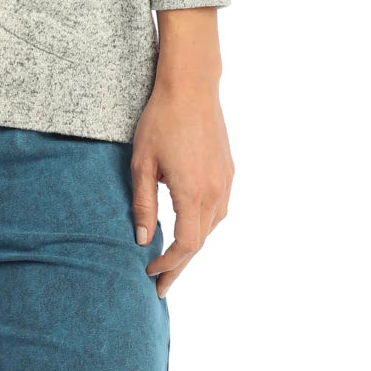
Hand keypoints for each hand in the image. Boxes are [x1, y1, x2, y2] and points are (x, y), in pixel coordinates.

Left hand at [131, 68, 233, 298]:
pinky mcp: (228, 170)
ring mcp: (226, 180)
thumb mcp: (142, 163)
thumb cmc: (160, 120)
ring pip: (212, 226)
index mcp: (193, 192)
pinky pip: (218, 208)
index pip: (186, 245)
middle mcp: (215, 191)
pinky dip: (203, 224)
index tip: (151, 273)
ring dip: (193, 245)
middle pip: (200, 242)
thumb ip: (142, 204)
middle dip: (179, 265)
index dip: (169, 264)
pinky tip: (189, 226)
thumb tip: (142, 239)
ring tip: (172, 259)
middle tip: (160, 284)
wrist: (191, 86)